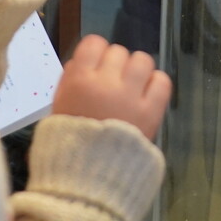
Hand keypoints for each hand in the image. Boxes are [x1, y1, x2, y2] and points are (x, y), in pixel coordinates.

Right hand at [51, 35, 170, 139]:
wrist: (88, 176)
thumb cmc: (70, 141)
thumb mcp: (58, 106)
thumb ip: (71, 78)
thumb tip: (85, 60)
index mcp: (79, 80)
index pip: (94, 43)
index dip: (96, 53)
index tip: (97, 66)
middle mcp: (106, 82)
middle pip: (118, 51)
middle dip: (116, 65)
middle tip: (113, 83)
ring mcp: (130, 96)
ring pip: (142, 60)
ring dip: (137, 70)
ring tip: (133, 87)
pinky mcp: (151, 111)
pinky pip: (162, 81)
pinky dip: (156, 84)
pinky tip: (147, 95)